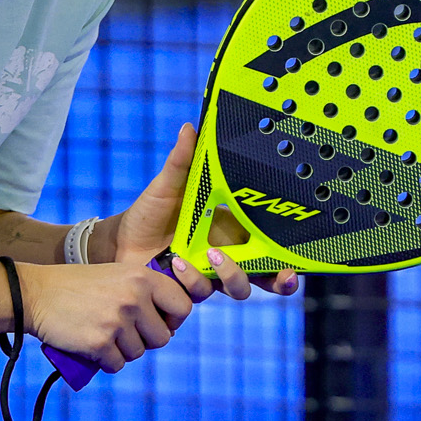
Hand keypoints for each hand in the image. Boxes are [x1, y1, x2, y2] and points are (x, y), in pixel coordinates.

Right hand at [19, 257, 205, 374]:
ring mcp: (117, 321)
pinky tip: (94, 348)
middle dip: (145, 340)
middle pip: (162, 337)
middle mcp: (134, 298)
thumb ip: (143, 292)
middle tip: (123, 332)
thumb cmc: (77, 286)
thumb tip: (168, 325)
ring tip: (103, 335)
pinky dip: (107, 362)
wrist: (36, 294)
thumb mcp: (116, 275)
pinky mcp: (100, 343)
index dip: (174, 320)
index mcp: (142, 277)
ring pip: (138, 353)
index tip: (160, 323)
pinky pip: (117, 365)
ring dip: (123, 351)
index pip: (183, 306)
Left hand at [106, 124, 296, 298]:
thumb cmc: (149, 212)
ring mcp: (209, 274)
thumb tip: (189, 128)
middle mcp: (226, 255)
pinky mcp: (187, 288)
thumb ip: (181, 161)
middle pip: (265, 274)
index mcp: (231, 229)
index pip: (269, 243)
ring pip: (238, 288)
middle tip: (284, 276)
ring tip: (212, 255)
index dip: (289, 253)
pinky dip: (193, 279)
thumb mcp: (168, 185)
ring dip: (233, 275)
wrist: (120, 239)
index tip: (300, 255)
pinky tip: (178, 263)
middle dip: (281, 280)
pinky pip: (201, 292)